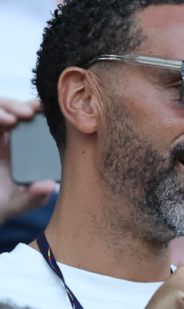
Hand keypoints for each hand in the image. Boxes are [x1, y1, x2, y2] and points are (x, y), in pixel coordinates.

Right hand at [0, 98, 55, 222]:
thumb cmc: (6, 203)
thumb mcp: (25, 201)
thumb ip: (37, 195)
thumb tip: (50, 185)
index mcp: (25, 149)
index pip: (34, 123)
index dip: (42, 113)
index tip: (53, 111)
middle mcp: (9, 140)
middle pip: (17, 110)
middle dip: (24, 105)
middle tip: (33, 111)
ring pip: (0, 110)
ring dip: (8, 107)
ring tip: (15, 118)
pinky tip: (6, 122)